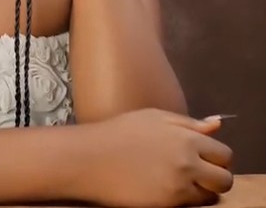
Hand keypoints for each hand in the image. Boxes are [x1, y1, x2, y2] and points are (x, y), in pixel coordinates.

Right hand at [70, 108, 232, 206]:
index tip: (202, 156)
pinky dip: (186, 198)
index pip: (224, 154)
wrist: (93, 158)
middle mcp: (188, 163)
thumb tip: (216, 124)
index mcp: (186, 138)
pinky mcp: (168, 205)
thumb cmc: (121, 132)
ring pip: (211, 196)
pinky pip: (192, 206)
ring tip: (181, 180)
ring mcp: (179, 187)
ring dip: (203, 190)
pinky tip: (167, 187)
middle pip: (224, 179)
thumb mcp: (155, 118)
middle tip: (197, 172)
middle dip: (215, 176)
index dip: (215, 155)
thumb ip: (188, 123)